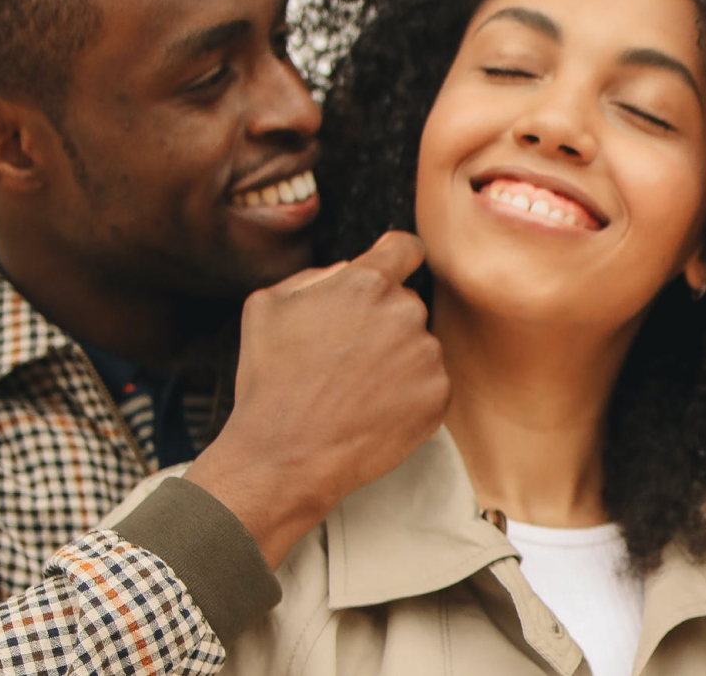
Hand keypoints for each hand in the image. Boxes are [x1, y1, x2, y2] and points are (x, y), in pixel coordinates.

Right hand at [184, 231, 449, 566]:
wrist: (285, 457)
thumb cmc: (270, 382)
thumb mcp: (267, 306)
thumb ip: (314, 276)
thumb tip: (347, 270)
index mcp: (366, 283)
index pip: (405, 248)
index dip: (396, 257)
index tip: (393, 268)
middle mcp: (405, 312)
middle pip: (406, 302)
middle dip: (382, 320)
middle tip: (345, 357)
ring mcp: (426, 356)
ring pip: (417, 343)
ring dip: (395, 358)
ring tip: (354, 390)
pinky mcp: (438, 396)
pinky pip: (428, 382)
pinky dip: (407, 393)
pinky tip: (372, 410)